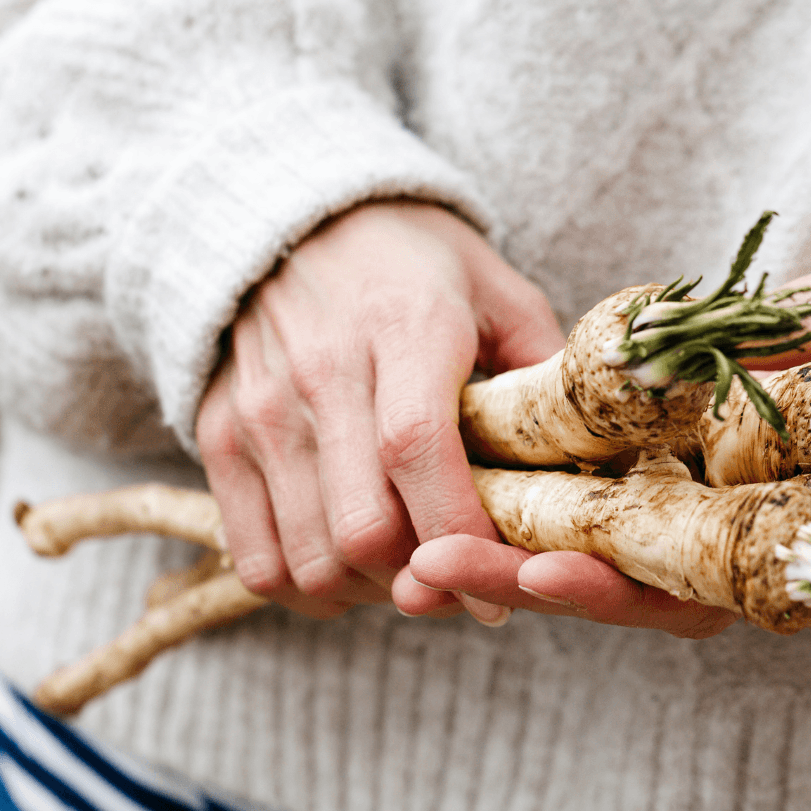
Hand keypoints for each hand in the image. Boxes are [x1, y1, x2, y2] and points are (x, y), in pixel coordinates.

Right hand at [195, 200, 563, 618]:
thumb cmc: (414, 260)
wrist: (297, 219)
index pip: (419, 450)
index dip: (463, 533)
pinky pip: (257, 557)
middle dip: (423, 577)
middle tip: (458, 578)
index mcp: (404, 328)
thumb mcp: (496, 289)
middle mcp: (321, 372)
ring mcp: (260, 410)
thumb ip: (542, 370)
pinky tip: (348, 567)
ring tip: (407, 572)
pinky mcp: (219, 436)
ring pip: (310, 557)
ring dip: (370, 590)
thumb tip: (590, 458)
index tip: (499, 584)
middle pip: (363, 528)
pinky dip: (307, 587)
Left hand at [397, 251, 810, 636]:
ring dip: (498, 554)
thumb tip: (693, 381)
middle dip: (522, 580)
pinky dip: (519, 504)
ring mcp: (691, 516)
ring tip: (414, 548)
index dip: (617, 590)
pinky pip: (582, 505)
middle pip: (617, 586)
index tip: (545, 571)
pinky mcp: (656, 479)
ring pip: (586, 555)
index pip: (689, 589)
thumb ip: (796, 369)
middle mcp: (731, 544)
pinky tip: (450, 492)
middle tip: (433, 567)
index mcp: (788, 536)